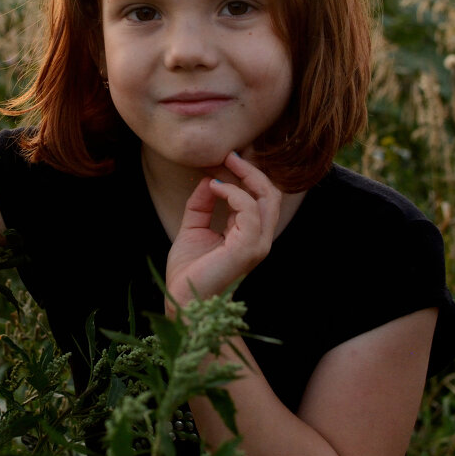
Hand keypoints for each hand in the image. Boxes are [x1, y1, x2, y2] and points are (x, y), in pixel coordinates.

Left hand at [165, 152, 281, 310]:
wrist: (182, 301)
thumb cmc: (188, 271)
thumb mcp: (193, 228)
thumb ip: (202, 204)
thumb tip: (211, 178)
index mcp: (249, 235)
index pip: (261, 197)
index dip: (246, 174)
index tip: (225, 158)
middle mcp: (259, 239)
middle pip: (271, 193)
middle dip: (252, 169)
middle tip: (230, 154)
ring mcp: (258, 245)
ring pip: (267, 197)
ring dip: (245, 175)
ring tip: (223, 164)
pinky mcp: (248, 249)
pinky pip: (250, 210)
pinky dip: (234, 193)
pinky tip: (216, 188)